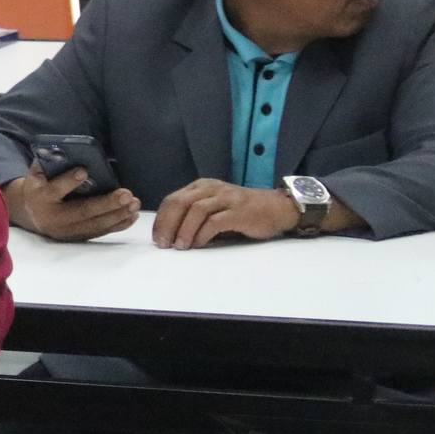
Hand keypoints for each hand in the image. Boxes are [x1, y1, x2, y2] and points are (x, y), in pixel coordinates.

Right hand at [4, 164, 140, 241]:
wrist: (30, 212)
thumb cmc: (41, 185)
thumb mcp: (39, 173)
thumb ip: (50, 163)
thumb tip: (71, 152)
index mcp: (39, 196)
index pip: (54, 190)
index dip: (68, 181)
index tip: (84, 171)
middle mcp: (52, 216)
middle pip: (81, 211)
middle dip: (106, 203)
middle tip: (126, 194)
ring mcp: (65, 230)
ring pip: (94, 224)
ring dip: (117, 214)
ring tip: (134, 203)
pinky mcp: (76, 237)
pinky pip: (100, 232)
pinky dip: (118, 224)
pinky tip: (131, 215)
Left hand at [152, 179, 298, 249]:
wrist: (277, 208)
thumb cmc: (242, 211)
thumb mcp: (214, 206)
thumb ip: (194, 214)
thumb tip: (170, 234)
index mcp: (202, 186)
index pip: (172, 199)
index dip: (161, 219)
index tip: (156, 237)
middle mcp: (212, 189)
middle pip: (180, 203)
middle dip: (167, 224)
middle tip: (163, 244)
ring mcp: (226, 198)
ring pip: (196, 211)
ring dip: (184, 230)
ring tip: (180, 246)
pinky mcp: (239, 211)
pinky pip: (214, 222)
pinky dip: (202, 234)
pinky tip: (197, 245)